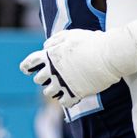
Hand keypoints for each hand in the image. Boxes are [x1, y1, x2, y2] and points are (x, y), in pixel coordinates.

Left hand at [19, 14, 136, 107]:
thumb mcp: (72, 35)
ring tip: (61, 84)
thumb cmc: (92, 42)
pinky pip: (63, 103)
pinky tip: (70, 94)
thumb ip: (56, 40)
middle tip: (53, 73)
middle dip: (43, 76)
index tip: (27, 68)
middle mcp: (54, 71)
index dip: (27, 66)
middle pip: (38, 79)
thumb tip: (45, 47)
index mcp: (51, 56)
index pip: (30, 63)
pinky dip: (65, 99)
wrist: (109, 55)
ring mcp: (63, 84)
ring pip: (48, 92)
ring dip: (52, 89)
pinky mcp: (75, 94)